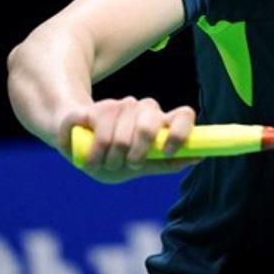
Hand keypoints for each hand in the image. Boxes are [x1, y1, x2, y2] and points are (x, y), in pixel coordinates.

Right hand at [58, 97, 200, 182]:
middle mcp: (144, 110)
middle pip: (149, 124)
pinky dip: (90, 145)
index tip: (168, 151)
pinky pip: (97, 122)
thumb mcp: (138, 167)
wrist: (73, 146)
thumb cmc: (111, 159)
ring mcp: (120, 106)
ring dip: (107, 154)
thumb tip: (200, 156)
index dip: (179, 133)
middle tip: (124, 163)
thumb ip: (165, 163)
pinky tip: (85, 148)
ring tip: (101, 161)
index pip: (183, 115)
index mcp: (160, 125)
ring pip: (119, 133)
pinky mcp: (94, 107)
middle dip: (134, 152)